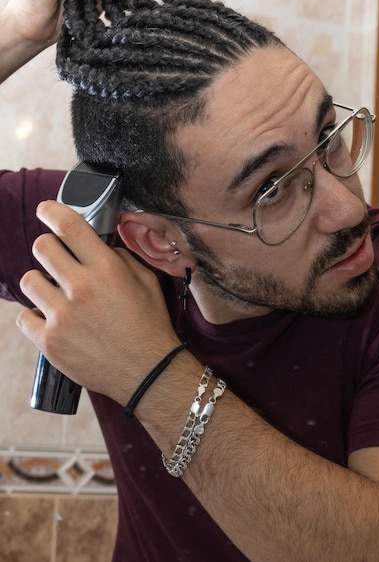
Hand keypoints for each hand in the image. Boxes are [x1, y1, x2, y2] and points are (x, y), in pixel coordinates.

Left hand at [17, 200, 180, 405]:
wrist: (148, 372)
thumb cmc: (149, 326)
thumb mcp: (146, 282)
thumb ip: (120, 258)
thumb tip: (98, 246)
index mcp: (107, 269)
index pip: (69, 225)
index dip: (51, 211)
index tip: (45, 210)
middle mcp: (82, 287)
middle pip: (41, 247)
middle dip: (48, 250)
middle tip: (58, 262)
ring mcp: (62, 316)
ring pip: (28, 281)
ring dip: (41, 285)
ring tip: (57, 297)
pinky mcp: (49, 342)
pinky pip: (23, 316)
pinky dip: (36, 317)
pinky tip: (54, 322)